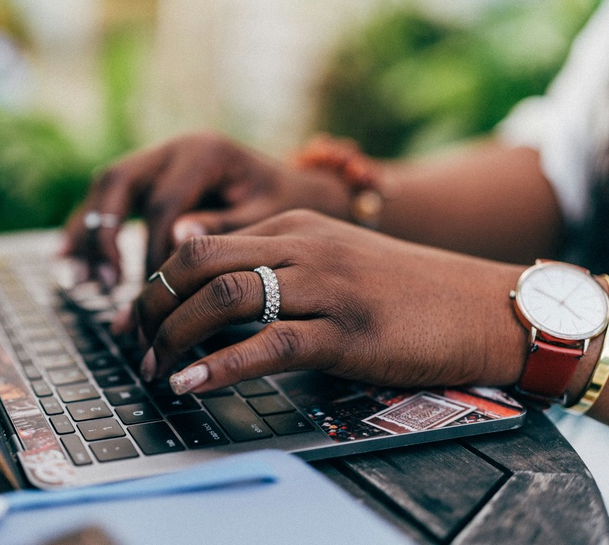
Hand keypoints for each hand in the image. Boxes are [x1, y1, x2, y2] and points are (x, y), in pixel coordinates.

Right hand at [61, 132, 348, 286]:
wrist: (293, 188)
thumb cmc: (284, 206)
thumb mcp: (268, 216)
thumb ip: (227, 226)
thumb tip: (179, 239)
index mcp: (204, 153)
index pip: (164, 205)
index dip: (153, 253)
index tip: (156, 298)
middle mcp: (174, 148)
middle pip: (118, 182)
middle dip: (105, 236)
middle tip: (105, 284)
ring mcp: (158, 158)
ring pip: (105, 188)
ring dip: (87, 233)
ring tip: (77, 280)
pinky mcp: (150, 177)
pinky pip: (108, 198)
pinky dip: (87, 228)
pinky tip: (68, 259)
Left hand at [131, 209, 527, 393]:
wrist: (476, 303)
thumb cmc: (398, 288)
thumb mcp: (328, 258)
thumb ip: (271, 263)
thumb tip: (208, 287)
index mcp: (290, 226)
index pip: (197, 244)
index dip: (155, 283)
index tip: (135, 318)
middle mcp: (301, 247)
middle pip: (197, 264)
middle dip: (152, 306)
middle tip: (135, 344)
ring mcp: (325, 286)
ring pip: (224, 299)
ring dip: (175, 337)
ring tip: (154, 370)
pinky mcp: (348, 332)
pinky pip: (269, 345)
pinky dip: (219, 367)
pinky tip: (191, 385)